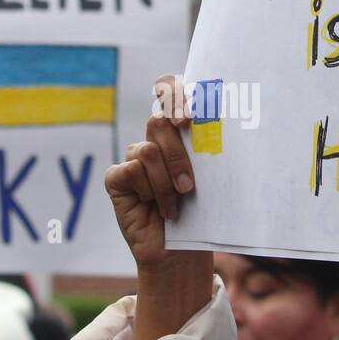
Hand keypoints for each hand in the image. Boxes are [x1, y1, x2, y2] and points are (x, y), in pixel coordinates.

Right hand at [105, 74, 212, 339]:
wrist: (184, 253)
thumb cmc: (204, 212)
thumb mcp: (213, 175)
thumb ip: (208, 144)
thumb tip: (220, 117)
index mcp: (180, 129)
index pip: (169, 87)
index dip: (175, 91)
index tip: (189, 116)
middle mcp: (155, 138)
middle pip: (159, 121)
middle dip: (178, 155)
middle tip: (190, 184)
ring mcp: (134, 157)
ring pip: (148, 150)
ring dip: (167, 182)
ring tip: (178, 203)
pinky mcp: (118, 178)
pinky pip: (131, 170)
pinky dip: (150, 191)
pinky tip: (157, 209)